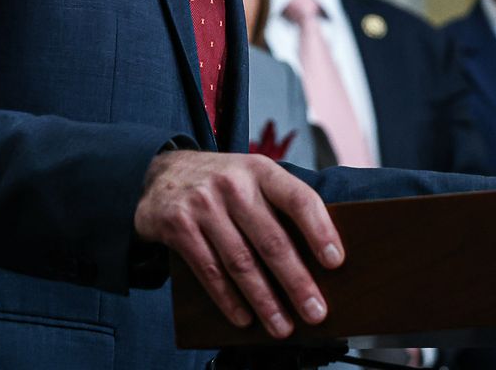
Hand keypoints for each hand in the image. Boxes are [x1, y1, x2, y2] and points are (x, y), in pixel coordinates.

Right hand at [134, 150, 344, 338]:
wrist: (160, 173)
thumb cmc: (221, 183)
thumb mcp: (252, 177)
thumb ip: (280, 204)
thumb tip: (322, 255)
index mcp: (260, 170)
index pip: (298, 199)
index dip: (319, 231)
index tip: (335, 262)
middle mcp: (232, 183)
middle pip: (271, 240)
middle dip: (296, 282)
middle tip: (315, 311)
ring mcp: (202, 204)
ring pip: (241, 261)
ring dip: (265, 300)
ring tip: (282, 326)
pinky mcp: (178, 225)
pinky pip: (209, 271)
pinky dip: (229, 299)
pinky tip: (245, 318)